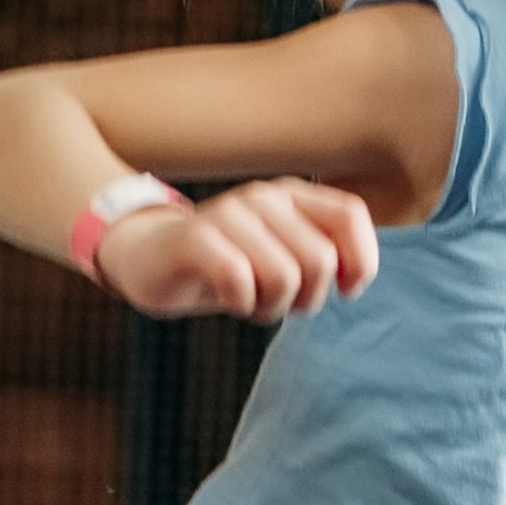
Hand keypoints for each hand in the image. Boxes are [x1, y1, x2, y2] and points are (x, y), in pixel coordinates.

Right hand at [101, 178, 381, 322]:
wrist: (145, 256)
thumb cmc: (224, 265)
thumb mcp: (280, 258)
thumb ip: (321, 257)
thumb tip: (355, 279)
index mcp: (291, 197)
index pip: (350, 217)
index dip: (360, 262)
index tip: (343, 291)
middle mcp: (264, 198)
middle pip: (321, 260)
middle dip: (306, 299)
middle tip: (276, 303)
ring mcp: (228, 214)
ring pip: (284, 276)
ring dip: (270, 307)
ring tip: (249, 301)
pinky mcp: (195, 238)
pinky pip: (239, 282)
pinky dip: (239, 304)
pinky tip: (227, 299)